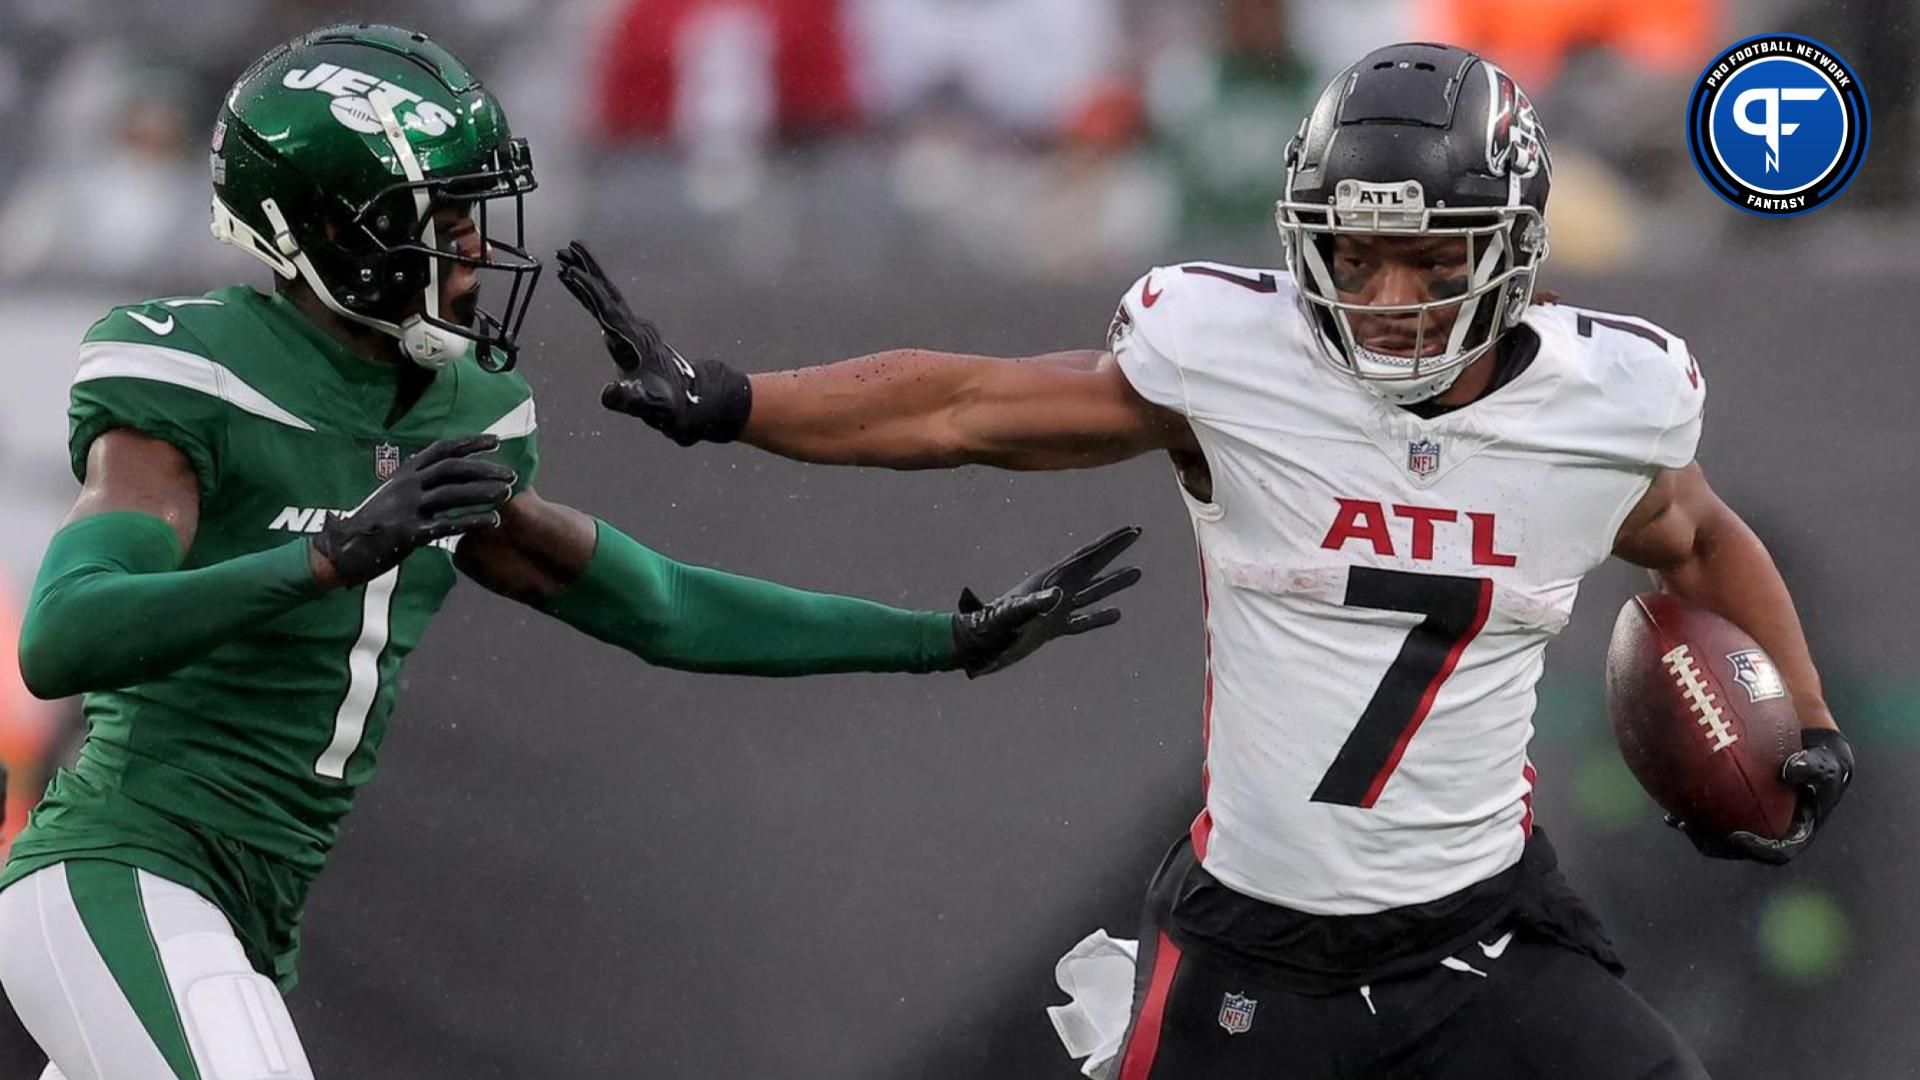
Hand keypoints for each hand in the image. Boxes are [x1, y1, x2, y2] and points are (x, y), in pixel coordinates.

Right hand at [311, 435, 515, 587]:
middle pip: (453, 468)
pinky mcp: (409, 533)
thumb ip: (416, 480)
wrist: (342, 550)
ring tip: (507, 493)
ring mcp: (407, 508)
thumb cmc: (372, 522)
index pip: (442, 449)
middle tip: (511, 474)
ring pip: (452, 494)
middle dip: (485, 469)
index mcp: (404, 472)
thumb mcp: (391, 493)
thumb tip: (441, 469)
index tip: (496, 441)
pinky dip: (472, 522)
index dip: (470, 442)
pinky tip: (492, 521)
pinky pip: (446, 525)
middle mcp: (406, 485)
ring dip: (483, 492)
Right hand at [553, 241, 750, 444]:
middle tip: (566, 249)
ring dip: (589, 278)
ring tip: (567, 259)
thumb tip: (607, 394)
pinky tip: (584, 290)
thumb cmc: (669, 404)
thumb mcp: (649, 405)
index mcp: (634, 339)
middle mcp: (634, 328)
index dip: (589, 291)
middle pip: (608, 293)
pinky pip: (608, 307)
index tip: (571, 271)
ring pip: (608, 297)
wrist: (692, 401)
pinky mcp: (632, 335)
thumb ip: (629, 399)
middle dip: (588, 271)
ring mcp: (634, 329)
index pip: (607, 309)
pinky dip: (593, 295)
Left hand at [951, 526, 1142, 677]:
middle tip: (1136, 533)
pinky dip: (1099, 617)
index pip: (1087, 557)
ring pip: (1092, 592)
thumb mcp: (1013, 614)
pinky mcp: (1052, 629)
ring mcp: (1055, 610)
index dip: (1110, 544)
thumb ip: (1034, 603)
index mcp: (1050, 581)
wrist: (978, 643)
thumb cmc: (993, 627)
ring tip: (1137, 572)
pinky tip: (1116, 614)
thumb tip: (1058, 593)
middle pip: (1093, 566)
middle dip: (1115, 551)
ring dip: (1114, 583)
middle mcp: (1056, 590)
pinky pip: (1083, 621)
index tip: (1130, 531)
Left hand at [1667, 727, 1854, 864]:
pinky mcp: (1736, 810)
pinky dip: (1692, 812)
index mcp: (1796, 834)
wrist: (1812, 752)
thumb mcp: (1825, 764)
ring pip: (1720, 837)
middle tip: (1695, 829)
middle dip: (1716, 844)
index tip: (1736, 837)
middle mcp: (1771, 834)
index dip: (1755, 850)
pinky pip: (1711, 816)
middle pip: (1740, 850)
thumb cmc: (1822, 761)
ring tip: (1677, 820)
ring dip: (1698, 832)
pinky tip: (1671, 806)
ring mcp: (1752, 824)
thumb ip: (1812, 769)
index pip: (1776, 853)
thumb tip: (1790, 770)